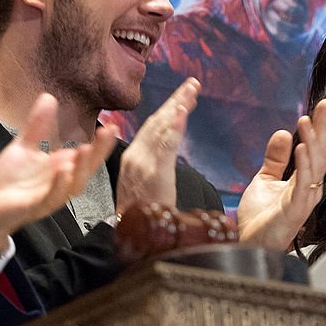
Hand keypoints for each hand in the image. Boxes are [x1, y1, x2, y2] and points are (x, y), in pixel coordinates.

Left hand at [0, 93, 114, 258]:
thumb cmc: (11, 181)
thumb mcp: (24, 147)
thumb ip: (38, 126)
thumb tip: (49, 97)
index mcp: (63, 168)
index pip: (88, 154)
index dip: (102, 142)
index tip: (113, 125)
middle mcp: (62, 183)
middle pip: (87, 168)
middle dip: (99, 151)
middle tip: (107, 132)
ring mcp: (50, 196)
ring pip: (73, 185)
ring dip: (81, 168)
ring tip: (85, 149)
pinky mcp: (33, 207)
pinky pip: (50, 198)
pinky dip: (58, 186)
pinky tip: (63, 171)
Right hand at [115, 78, 198, 213]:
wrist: (132, 241)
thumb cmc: (141, 219)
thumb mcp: (145, 188)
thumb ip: (154, 168)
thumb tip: (165, 154)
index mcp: (133, 159)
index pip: (153, 128)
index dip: (169, 109)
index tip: (184, 95)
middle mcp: (134, 157)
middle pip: (157, 122)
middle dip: (176, 101)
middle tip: (193, 83)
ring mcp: (142, 164)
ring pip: (162, 129)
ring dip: (178, 107)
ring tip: (191, 91)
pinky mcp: (153, 174)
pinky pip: (166, 146)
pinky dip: (174, 126)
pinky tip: (183, 111)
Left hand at [237, 98, 325, 249]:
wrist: (247, 244)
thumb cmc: (259, 219)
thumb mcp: (264, 179)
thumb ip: (275, 159)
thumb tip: (283, 133)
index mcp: (304, 180)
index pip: (317, 149)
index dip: (320, 127)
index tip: (322, 106)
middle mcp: (309, 188)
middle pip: (322, 153)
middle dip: (323, 128)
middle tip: (324, 105)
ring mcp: (304, 199)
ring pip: (315, 165)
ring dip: (312, 140)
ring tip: (306, 120)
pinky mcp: (295, 209)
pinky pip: (303, 184)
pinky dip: (303, 164)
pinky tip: (300, 147)